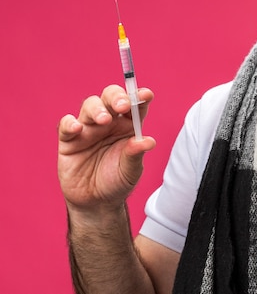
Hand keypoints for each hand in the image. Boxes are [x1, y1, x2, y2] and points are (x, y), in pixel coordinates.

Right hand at [58, 85, 155, 213]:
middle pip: (111, 98)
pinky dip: (70, 123)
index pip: (135, 105)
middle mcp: (109, 123)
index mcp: (128, 126)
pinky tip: (78, 128)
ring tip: (104, 120)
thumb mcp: (130, 170)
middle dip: (117, 97)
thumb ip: (136, 154)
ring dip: (97, 109)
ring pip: (90, 106)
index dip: (140, 97)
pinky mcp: (69, 140)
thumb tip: (148, 141)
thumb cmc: (117, 181)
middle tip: (123, 105)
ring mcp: (88, 129)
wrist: (96, 203)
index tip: (146, 95)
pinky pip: (66, 125)